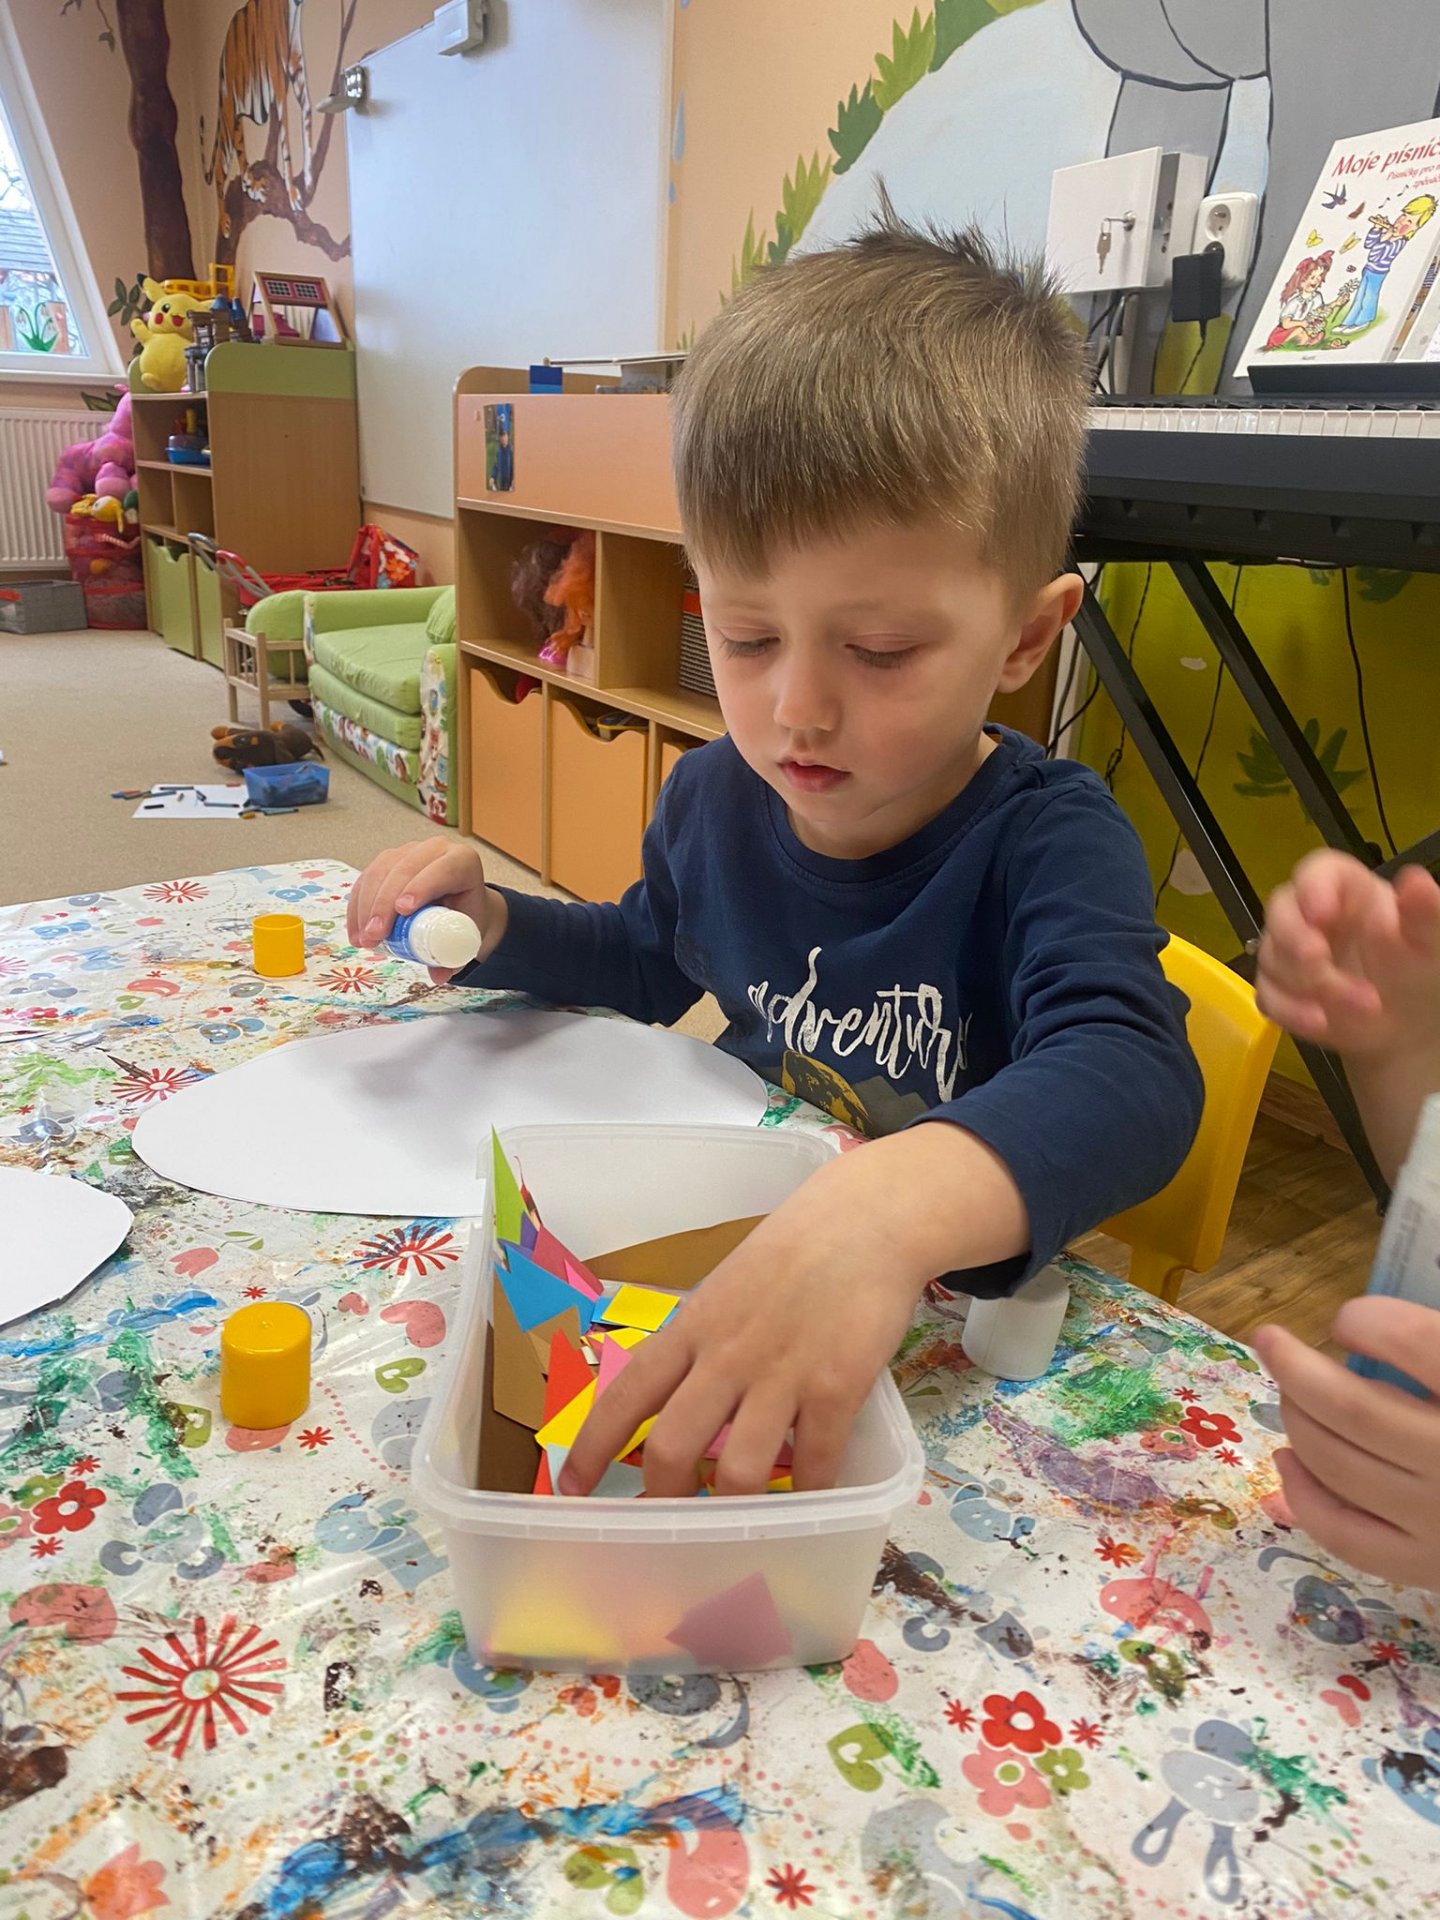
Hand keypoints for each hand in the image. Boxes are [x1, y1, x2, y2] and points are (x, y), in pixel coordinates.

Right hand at [346, 839, 504, 983]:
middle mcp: (435, 849)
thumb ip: (455, 956)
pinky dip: (357, 907)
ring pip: (380, 872)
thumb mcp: (466, 935)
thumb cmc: (464, 917)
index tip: (403, 910)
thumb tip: (438, 975)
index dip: (422, 887)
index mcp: (463, 862)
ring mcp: (407, 852)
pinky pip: (366, 879)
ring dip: (366, 907)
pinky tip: (355, 933)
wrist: (457, 904)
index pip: (443, 870)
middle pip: (405, 870)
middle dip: (385, 904)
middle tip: (375, 935)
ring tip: (363, 940)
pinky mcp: (386, 860)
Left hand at [560, 1124, 1027, 1497]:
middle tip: (665, 1527)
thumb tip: (677, 1399)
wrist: (864, 1221)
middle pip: (673, 1447)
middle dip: (662, 1499)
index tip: (570, 1489)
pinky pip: (815, 1463)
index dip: (592, 1449)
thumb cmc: (793, 1253)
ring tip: (739, 1524)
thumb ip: (701, 1344)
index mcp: (691, 1328)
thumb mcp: (725, 1289)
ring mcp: (781, 1374)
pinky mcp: (836, 1387)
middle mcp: (725, 1356)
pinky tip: (809, 1497)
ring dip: (735, 1510)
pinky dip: (808, 1493)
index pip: (626, 1395)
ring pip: (739, 1470)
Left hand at [1254, 1299, 1439, 1592]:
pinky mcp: (1427, 1569)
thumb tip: (1380, 1324)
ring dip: (1296, 1418)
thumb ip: (1437, 1350)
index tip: (1349, 1318)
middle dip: (1298, 1368)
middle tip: (1273, 1340)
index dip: (1371, 1320)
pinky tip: (1290, 1458)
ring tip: (1289, 1391)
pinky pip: (1346, 1534)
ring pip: (1337, 1463)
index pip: (1419, 1344)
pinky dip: (1303, 1494)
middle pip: (1354, 1409)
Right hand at [1257, 852, 1439, 1057]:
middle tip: (1319, 961)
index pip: (1318, 871)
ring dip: (1309, 984)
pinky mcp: (1280, 989)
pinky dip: (1290, 1010)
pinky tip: (1321, 1021)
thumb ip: (1425, 912)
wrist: (1408, 1025)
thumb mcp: (1431, 942)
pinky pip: (1267, 995)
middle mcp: (1312, 916)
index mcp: (1349, 891)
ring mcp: (1290, 953)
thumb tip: (1415, 879)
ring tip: (1363, 1007)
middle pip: (1280, 909)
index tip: (1321, 914)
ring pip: (1273, 957)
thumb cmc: (1419, 971)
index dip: (1312, 887)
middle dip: (1294, 939)